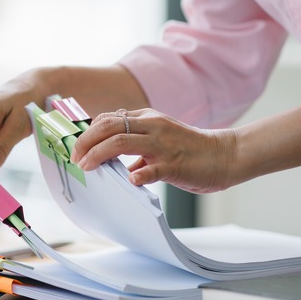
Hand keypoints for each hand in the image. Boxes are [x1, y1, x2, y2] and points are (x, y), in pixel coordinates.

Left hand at [70, 108, 236, 193]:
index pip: (108, 119)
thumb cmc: (190, 149)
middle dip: (85, 142)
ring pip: (121, 142)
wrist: (225, 155)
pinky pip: (151, 169)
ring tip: (87, 167)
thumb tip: (110, 156)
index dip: (87, 133)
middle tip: (75, 158)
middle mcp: (152, 127)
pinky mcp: (174, 164)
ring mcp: (162, 145)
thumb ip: (135, 143)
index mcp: (147, 119)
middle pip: (108, 126)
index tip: (76, 148)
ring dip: (98, 155)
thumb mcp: (158, 138)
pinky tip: (129, 181)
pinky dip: (137, 175)